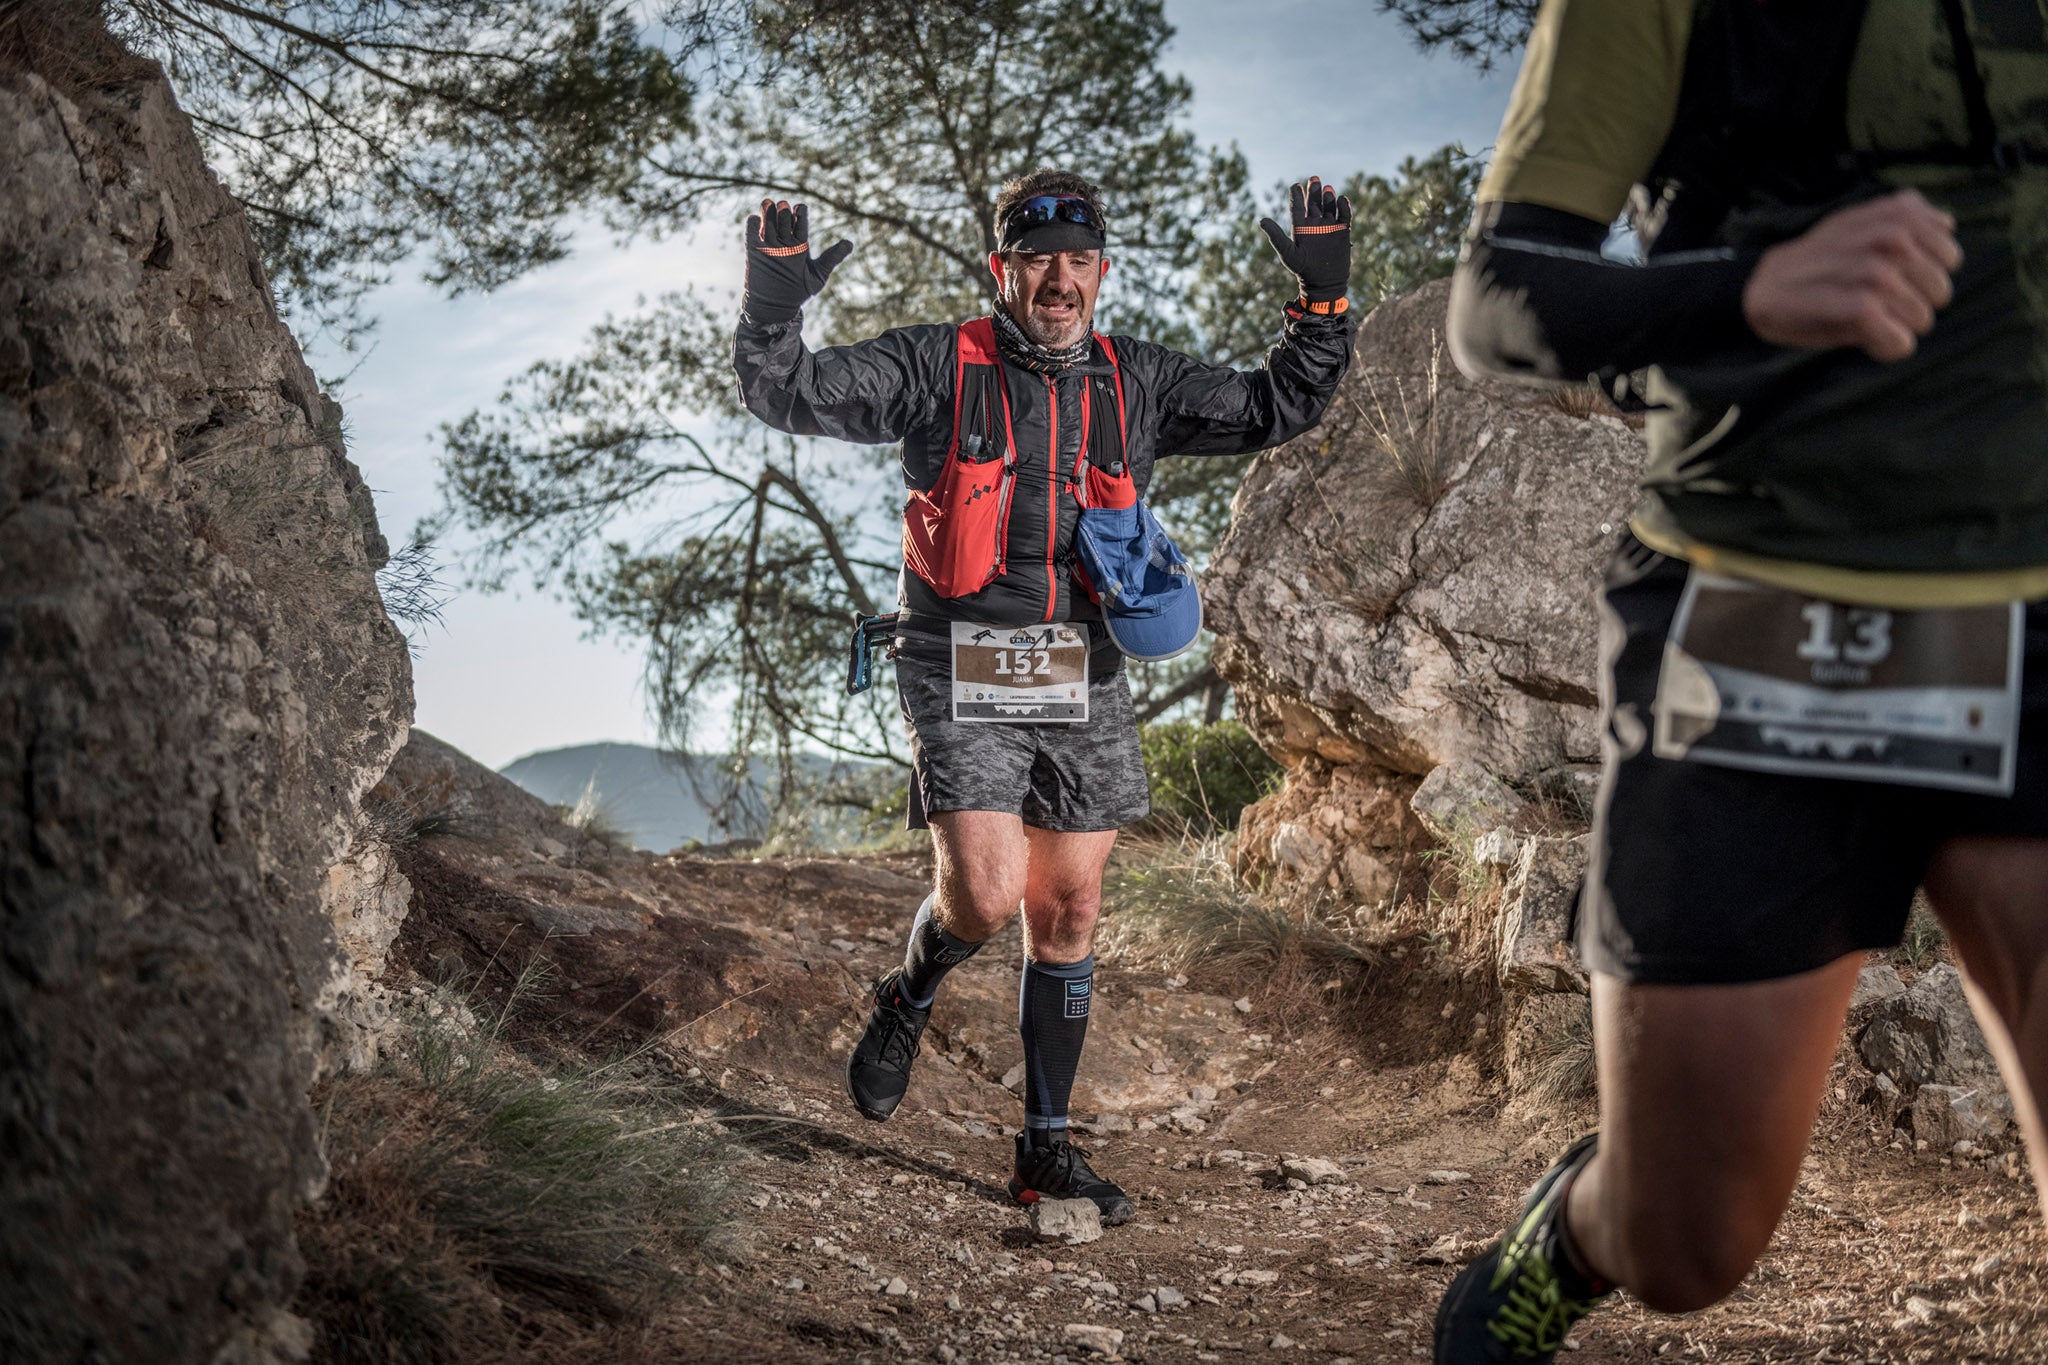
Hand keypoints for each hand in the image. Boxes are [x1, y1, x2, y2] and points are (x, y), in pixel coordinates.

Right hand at [743, 199, 853, 324]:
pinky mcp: (754, 250)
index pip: (801, 221)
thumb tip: (850, 243)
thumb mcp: (818, 275)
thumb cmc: (799, 291)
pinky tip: (756, 221)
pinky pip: (751, 232)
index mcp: (800, 244)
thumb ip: (832, 257)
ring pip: (768, 222)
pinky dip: (753, 224)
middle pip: (784, 219)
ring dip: (767, 211)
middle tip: (784, 207)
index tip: (800, 210)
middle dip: (784, 211)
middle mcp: (785, 242)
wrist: (776, 307)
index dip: (800, 213)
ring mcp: (769, 245)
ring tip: (768, 203)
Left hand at [1260, 177, 1352, 305]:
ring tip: (1327, 189)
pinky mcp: (1343, 230)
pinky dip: (1344, 206)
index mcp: (1300, 227)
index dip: (1296, 194)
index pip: (1297, 206)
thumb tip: (1261, 220)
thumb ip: (1276, 236)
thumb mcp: (1288, 253)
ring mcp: (1329, 226)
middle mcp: (1314, 224)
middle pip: (1314, 202)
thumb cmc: (1303, 270)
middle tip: (1314, 179)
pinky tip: (1342, 199)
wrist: (1324, 283)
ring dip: (1328, 197)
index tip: (1296, 185)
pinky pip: (1344, 215)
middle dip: (1314, 190)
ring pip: (1329, 206)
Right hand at [1743, 190, 1961, 361]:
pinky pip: (1900, 342)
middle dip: (1914, 302)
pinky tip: (1864, 337)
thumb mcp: (1859, 222)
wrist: (1763, 287)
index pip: (1951, 256)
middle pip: (1940, 292)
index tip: (1895, 278)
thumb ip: (1904, 217)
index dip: (1925, 274)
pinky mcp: (1863, 309)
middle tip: (1877, 302)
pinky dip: (1884, 347)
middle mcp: (1893, 240)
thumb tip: (1947, 221)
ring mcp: (1878, 274)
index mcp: (1899, 216)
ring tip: (1865, 317)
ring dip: (1895, 326)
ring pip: (1921, 319)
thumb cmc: (1817, 261)